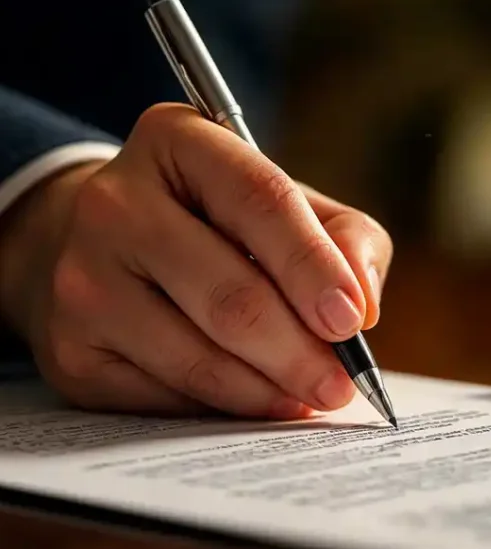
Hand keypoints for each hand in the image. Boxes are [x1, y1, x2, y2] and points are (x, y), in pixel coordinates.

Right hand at [0, 103, 392, 416]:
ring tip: (310, 397)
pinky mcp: (69, 348)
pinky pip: (164, 395)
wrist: (110, 249)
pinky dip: (223, 407)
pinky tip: (255, 399)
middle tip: (341, 384)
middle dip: (299, 351)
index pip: (260, 199)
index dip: (313, 266)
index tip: (351, 321)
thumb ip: (344, 237)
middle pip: (229, 293)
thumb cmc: (218, 223)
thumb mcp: (287, 203)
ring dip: (268, 389)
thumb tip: (362, 303)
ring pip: (197, 355)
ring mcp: (82, 278)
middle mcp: (115, 202)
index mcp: (178, 141)